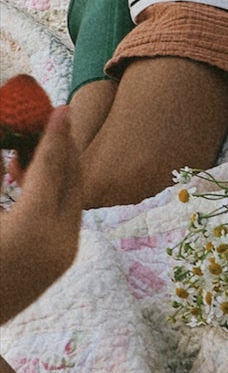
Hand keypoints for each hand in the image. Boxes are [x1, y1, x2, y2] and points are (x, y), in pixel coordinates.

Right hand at [0, 108, 82, 321]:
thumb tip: (10, 154)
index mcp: (34, 225)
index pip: (50, 168)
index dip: (54, 135)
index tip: (61, 108)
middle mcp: (58, 239)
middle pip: (71, 180)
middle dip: (64, 148)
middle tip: (57, 121)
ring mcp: (63, 254)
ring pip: (72, 199)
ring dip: (60, 171)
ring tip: (35, 149)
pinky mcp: (60, 264)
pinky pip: (65, 217)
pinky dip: (56, 194)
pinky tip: (31, 181)